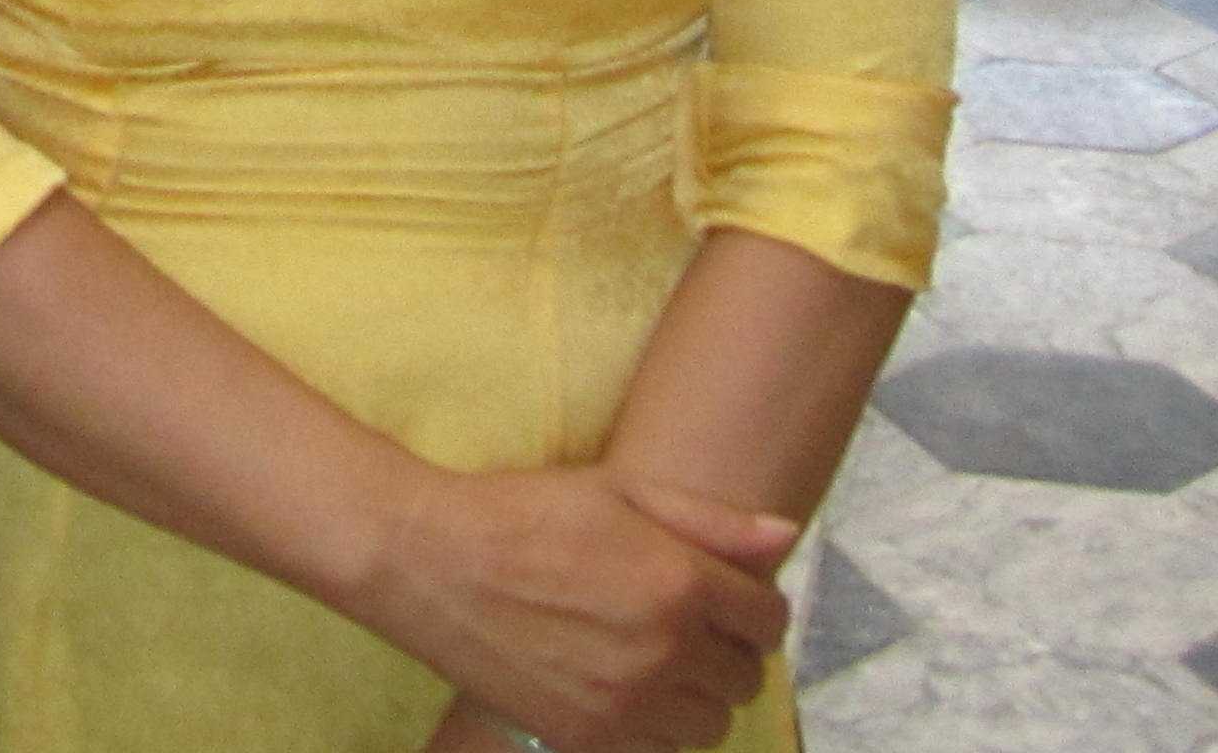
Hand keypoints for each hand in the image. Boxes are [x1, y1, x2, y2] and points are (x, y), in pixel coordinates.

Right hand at [354, 465, 792, 752]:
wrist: (432, 563)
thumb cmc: (526, 513)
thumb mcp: (619, 490)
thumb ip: (711, 520)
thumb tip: (785, 536)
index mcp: (678, 583)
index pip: (769, 620)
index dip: (752, 606)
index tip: (723, 597)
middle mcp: (664, 650)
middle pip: (746, 677)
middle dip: (726, 649)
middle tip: (679, 622)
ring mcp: (626, 703)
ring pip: (710, 723)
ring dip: (695, 694)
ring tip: (650, 657)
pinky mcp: (589, 738)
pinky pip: (660, 748)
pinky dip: (654, 724)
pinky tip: (618, 685)